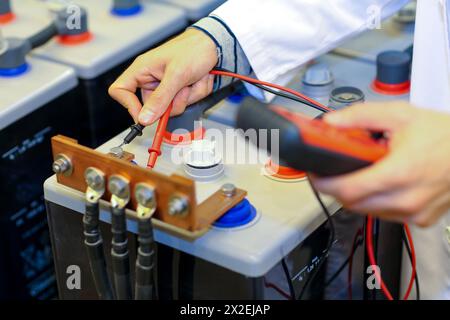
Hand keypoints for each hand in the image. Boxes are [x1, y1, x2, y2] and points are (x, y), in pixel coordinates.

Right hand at [108, 29, 217, 124]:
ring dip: (187, 97)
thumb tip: (144, 118)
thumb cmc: (192, 50)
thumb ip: (160, 98)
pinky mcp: (177, 91)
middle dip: (172, 102)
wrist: (213, 45)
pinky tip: (196, 82)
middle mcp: (150, 79)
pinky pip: (183, 103)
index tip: (145, 117)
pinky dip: (194, 95)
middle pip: (152, 106)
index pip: (120, 91)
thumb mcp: (176, 75)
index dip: (128, 106)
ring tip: (192, 81)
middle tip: (184, 88)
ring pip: (171, 107)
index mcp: (142, 69)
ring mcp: (165, 87)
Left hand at [311, 102, 449, 226]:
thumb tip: (330, 123)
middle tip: (331, 171)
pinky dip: (374, 201)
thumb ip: (360, 117)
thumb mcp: (400, 115)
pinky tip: (379, 184)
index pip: (348, 189)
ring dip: (355, 195)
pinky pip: (384, 215)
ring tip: (359, 173)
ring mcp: (415, 213)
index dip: (324, 183)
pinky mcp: (421, 220)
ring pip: (366, 211)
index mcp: (400, 172)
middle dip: (336, 188)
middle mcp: (407, 199)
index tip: (314, 175)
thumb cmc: (442, 134)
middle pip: (352, 203)